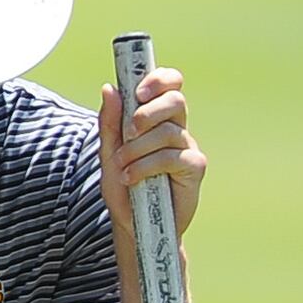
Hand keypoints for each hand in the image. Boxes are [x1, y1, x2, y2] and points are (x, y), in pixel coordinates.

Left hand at [98, 63, 206, 243]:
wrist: (133, 223)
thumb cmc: (123, 187)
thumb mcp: (108, 152)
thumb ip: (110, 122)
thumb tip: (109, 88)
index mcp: (157, 118)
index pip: (169, 85)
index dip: (159, 79)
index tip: (138, 90)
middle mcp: (176, 128)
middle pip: (175, 100)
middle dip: (149, 112)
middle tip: (129, 131)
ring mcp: (187, 147)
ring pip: (168, 132)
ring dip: (138, 148)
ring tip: (122, 166)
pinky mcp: (194, 168)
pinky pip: (172, 157)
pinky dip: (146, 166)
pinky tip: (132, 179)